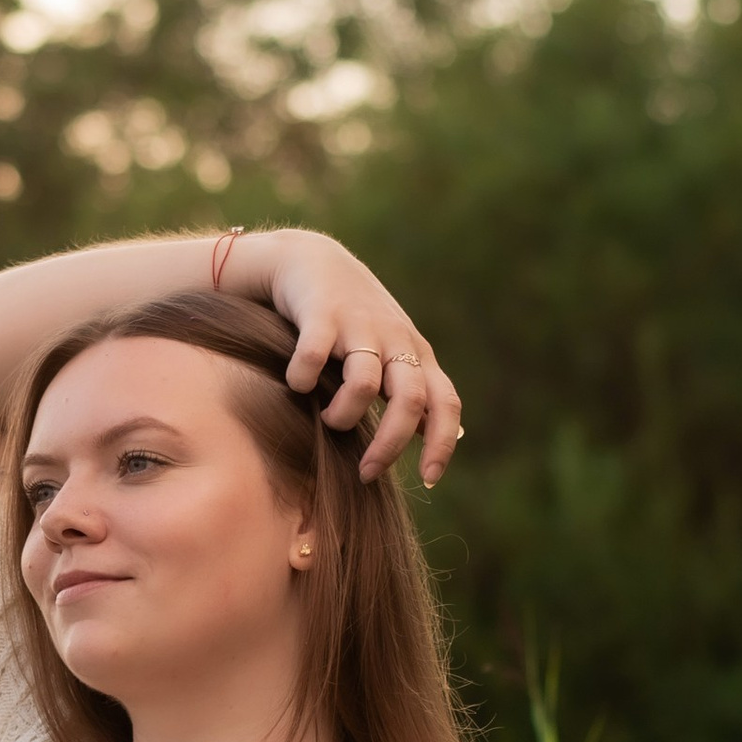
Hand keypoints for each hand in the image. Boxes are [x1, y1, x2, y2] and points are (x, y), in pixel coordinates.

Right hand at [241, 230, 462, 487]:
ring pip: (364, 384)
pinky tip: (295, 384)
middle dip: (389, 445)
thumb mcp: (392, 353)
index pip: (446, 403)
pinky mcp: (320, 314)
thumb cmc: (353, 320)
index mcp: (416, 355)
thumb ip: (414, 392)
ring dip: (343, 415)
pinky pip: (314, 357)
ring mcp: (358, 325)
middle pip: (410, 401)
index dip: (441, 444)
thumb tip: (446, 439)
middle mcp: (394, 340)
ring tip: (327, 420)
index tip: (427, 480)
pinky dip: (303, 379)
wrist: (311, 262)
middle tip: (366, 473)